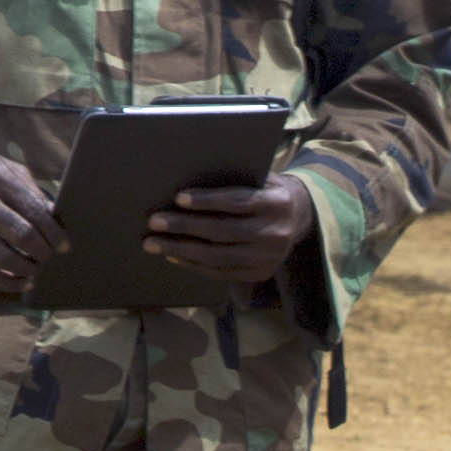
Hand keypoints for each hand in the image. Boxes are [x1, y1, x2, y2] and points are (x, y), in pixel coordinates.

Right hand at [0, 135, 60, 290]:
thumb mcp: (4, 167)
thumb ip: (29, 190)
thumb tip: (55, 219)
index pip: (33, 210)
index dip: (53, 233)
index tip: (64, 246)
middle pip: (20, 234)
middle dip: (42, 252)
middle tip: (49, 257)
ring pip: (1, 256)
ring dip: (25, 269)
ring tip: (36, 271)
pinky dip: (5, 281)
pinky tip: (20, 283)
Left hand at [143, 163, 317, 291]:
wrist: (297, 217)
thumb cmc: (265, 189)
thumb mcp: (259, 177)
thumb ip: (234, 179)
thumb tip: (188, 183)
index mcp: (277, 203)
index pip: (238, 202)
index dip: (207, 201)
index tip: (178, 198)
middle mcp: (275, 233)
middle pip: (223, 231)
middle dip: (184, 227)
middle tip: (154, 221)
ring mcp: (268, 258)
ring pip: (218, 256)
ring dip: (181, 250)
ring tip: (153, 243)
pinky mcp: (259, 273)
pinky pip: (221, 272)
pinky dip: (194, 264)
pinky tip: (173, 255)